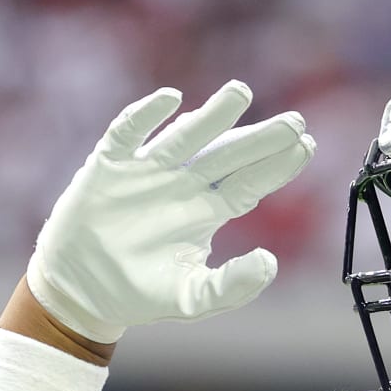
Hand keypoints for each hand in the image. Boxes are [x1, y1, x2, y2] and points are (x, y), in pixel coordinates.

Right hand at [26, 81, 315, 343]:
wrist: (83, 291)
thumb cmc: (142, 292)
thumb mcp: (194, 298)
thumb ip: (233, 285)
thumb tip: (270, 262)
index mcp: (207, 210)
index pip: (251, 182)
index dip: (278, 165)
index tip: (307, 145)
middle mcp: (184, 184)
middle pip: (229, 154)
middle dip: (261, 137)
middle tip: (295, 121)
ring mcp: (148, 172)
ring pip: (186, 137)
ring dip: (213, 115)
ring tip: (241, 92)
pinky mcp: (110, 166)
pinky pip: (129, 134)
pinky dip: (145, 115)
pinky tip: (169, 99)